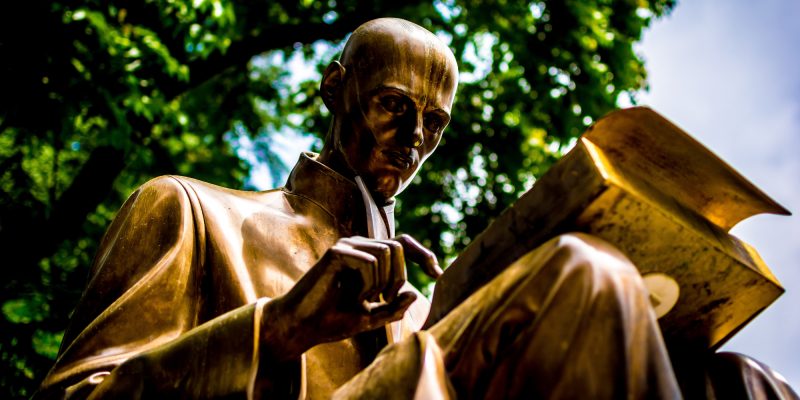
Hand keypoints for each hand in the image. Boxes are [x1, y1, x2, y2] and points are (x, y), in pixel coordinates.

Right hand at [261, 234, 440, 359]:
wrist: (303, 327)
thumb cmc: (333, 321)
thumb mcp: (371, 316)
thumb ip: (394, 307)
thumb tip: (417, 293)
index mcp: (368, 257)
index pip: (403, 244)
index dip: (423, 255)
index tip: (437, 274)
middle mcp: (358, 246)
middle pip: (398, 247)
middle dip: (399, 276)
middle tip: (386, 299)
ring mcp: (347, 246)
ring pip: (386, 252)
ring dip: (382, 281)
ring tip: (364, 299)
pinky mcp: (337, 252)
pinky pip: (369, 261)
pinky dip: (367, 283)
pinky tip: (353, 297)